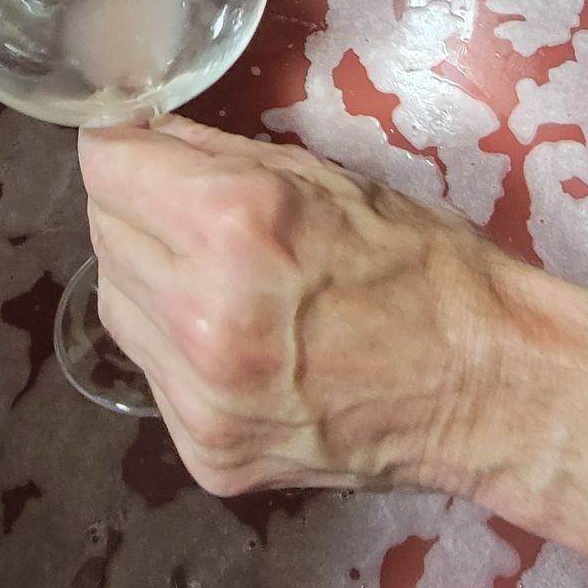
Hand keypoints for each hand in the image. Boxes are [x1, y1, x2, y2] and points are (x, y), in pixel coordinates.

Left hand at [78, 116, 512, 495]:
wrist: (485, 386)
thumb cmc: (420, 265)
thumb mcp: (324, 176)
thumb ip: (215, 155)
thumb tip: (138, 134)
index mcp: (234, 225)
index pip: (105, 164)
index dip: (124, 149)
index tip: (144, 153)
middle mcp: (203, 313)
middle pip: (102, 233)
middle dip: (140, 213)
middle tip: (200, 219)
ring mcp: (201, 396)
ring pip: (116, 306)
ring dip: (152, 282)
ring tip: (226, 284)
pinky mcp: (208, 453)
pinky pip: (155, 376)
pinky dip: (181, 352)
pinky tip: (244, 346)